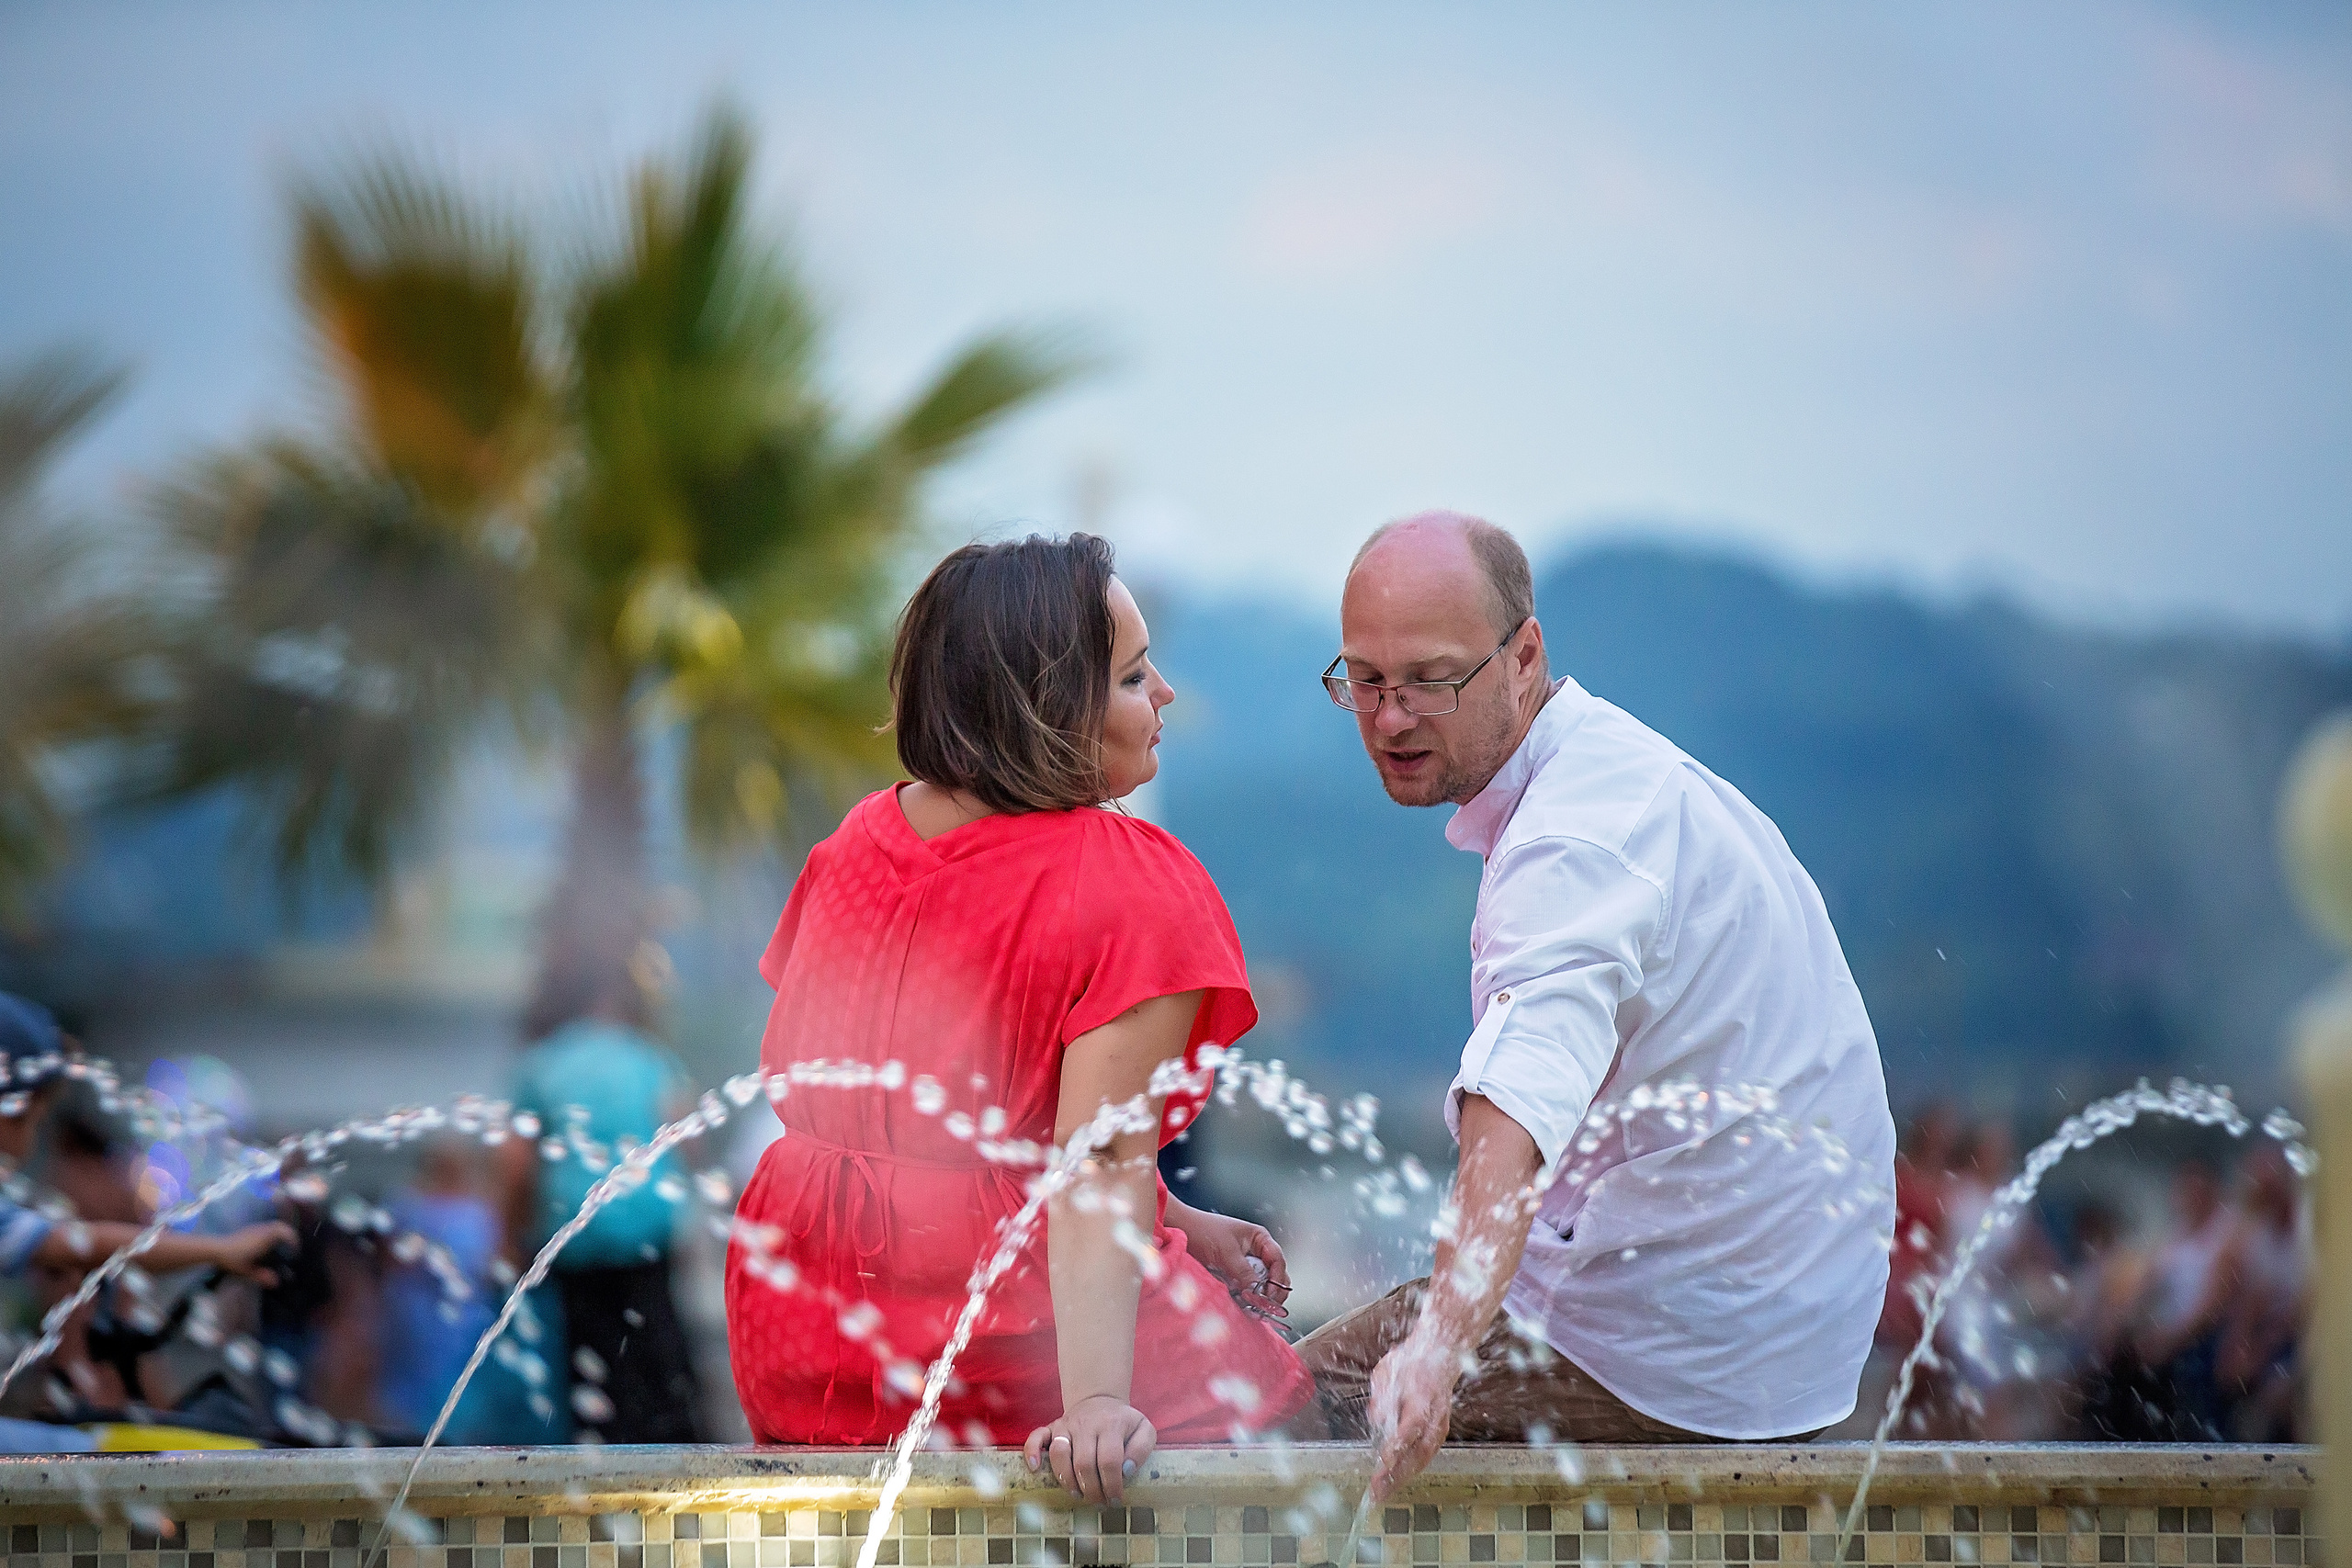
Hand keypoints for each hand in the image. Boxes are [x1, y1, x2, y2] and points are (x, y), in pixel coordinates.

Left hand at [210, 1223, 297, 1284]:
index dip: (293, 1240)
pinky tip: (266, 1244)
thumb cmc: (232, 1259)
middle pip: (280, 1226)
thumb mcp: (247, 1270)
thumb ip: (262, 1276)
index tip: (295, 1250)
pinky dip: (271, 1233)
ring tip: (281, 1245)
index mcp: (265, 1239)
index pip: (284, 1233)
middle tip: (292, 1245)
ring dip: (279, 1233)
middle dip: (289, 1234)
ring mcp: (254, 1228)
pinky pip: (265, 1227)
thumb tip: (277, 1283)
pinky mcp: (248, 1229)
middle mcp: (262, 1231)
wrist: (214, 1248)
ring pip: (272, 1225)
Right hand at [1024, 1394, 1155, 1500]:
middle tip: (1099, 1503)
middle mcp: (1086, 1424)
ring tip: (1078, 1494)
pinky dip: (1031, 1452)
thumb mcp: (1143, 1429)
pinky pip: (1036, 1437)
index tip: (1115, 1500)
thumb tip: (1126, 1470)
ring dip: (1067, 1480)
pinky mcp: (1052, 1427)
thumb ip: (1142, 1449)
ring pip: (1059, 1454)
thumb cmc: (1123, 1422)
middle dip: (1092, 1490)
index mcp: (1111, 1425)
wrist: (1100, 1399)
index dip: (1112, 1485)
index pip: (1109, 1460)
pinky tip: (1035, 1469)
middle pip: (1084, 1463)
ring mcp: (1066, 1425)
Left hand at [1177, 1209, 1290, 1318]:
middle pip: (1274, 1276)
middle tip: (1264, 1306)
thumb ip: (1244, 1272)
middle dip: (1271, 1292)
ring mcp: (1244, 1264)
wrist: (1179, 1229)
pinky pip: (1245, 1290)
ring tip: (1253, 1309)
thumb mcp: (1226, 1252)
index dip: (1277, 1280)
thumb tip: (1259, 1294)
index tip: (1269, 1296)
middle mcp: (1255, 1252)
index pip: (1278, 1262)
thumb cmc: (1203, 1231)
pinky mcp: (1232, 1275)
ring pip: (1260, 1285)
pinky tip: (1243, 1306)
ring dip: (1258, 1297)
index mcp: (1260, 1239)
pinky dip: (1246, 1299)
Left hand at [1366, 1336, 1458, 1501]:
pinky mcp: (1439, 1432)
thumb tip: (1377, 1421)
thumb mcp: (1388, 1371)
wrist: (1441, 1356)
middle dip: (1397, 1473)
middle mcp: (1435, 1416)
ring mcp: (1440, 1426)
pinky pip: (1425, 1456)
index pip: (1412, 1425)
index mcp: (1422, 1397)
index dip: (1399, 1445)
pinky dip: (1411, 1470)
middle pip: (1418, 1450)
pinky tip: (1396, 1481)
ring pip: (1423, 1458)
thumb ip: (1382, 1397)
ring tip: (1382, 1493)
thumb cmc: (1411, 1364)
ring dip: (1403, 1477)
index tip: (1384, 1461)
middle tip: (1377, 1490)